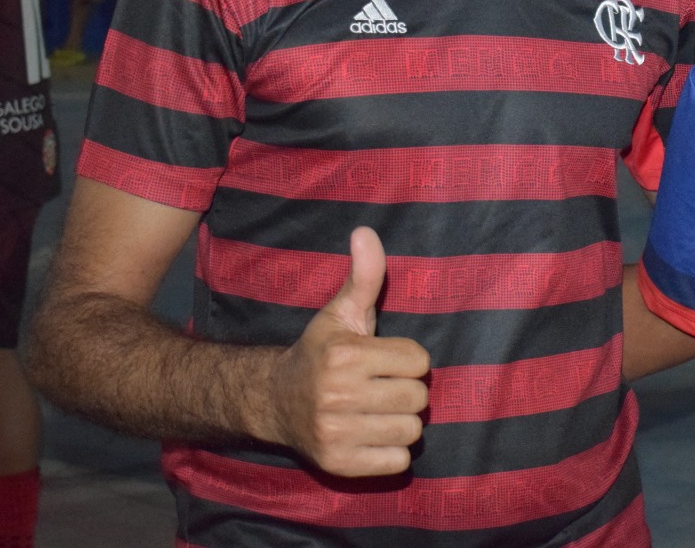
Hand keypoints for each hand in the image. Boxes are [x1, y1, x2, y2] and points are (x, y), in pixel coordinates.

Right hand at [268, 226, 430, 475]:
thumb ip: (364, 276)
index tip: (384, 361)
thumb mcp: (342, 313)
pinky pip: (397, 462)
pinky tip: (370, 435)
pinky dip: (391, 453)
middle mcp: (337, 394)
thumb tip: (366, 231)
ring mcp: (335, 431)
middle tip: (382, 388)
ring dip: (401, 423)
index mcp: (345, 355)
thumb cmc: (321, 353)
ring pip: (411, 431)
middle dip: (407, 392)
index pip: (419, 361)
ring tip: (377, 411)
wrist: (275, 401)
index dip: (407, 360)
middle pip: (419, 398)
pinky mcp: (337, 463)